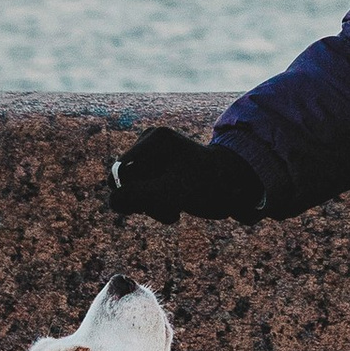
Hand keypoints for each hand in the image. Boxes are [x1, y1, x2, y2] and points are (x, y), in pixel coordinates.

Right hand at [108, 128, 267, 225]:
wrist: (237, 186)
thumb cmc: (209, 186)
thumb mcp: (173, 193)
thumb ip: (139, 196)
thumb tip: (112, 200)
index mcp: (155, 138)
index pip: (122, 173)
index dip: (135, 196)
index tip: (163, 206)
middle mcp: (150, 140)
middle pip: (125, 180)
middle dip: (144, 201)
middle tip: (171, 212)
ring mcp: (152, 152)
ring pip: (130, 188)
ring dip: (150, 205)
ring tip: (175, 211)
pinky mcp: (155, 166)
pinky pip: (139, 189)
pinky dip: (154, 203)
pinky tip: (173, 206)